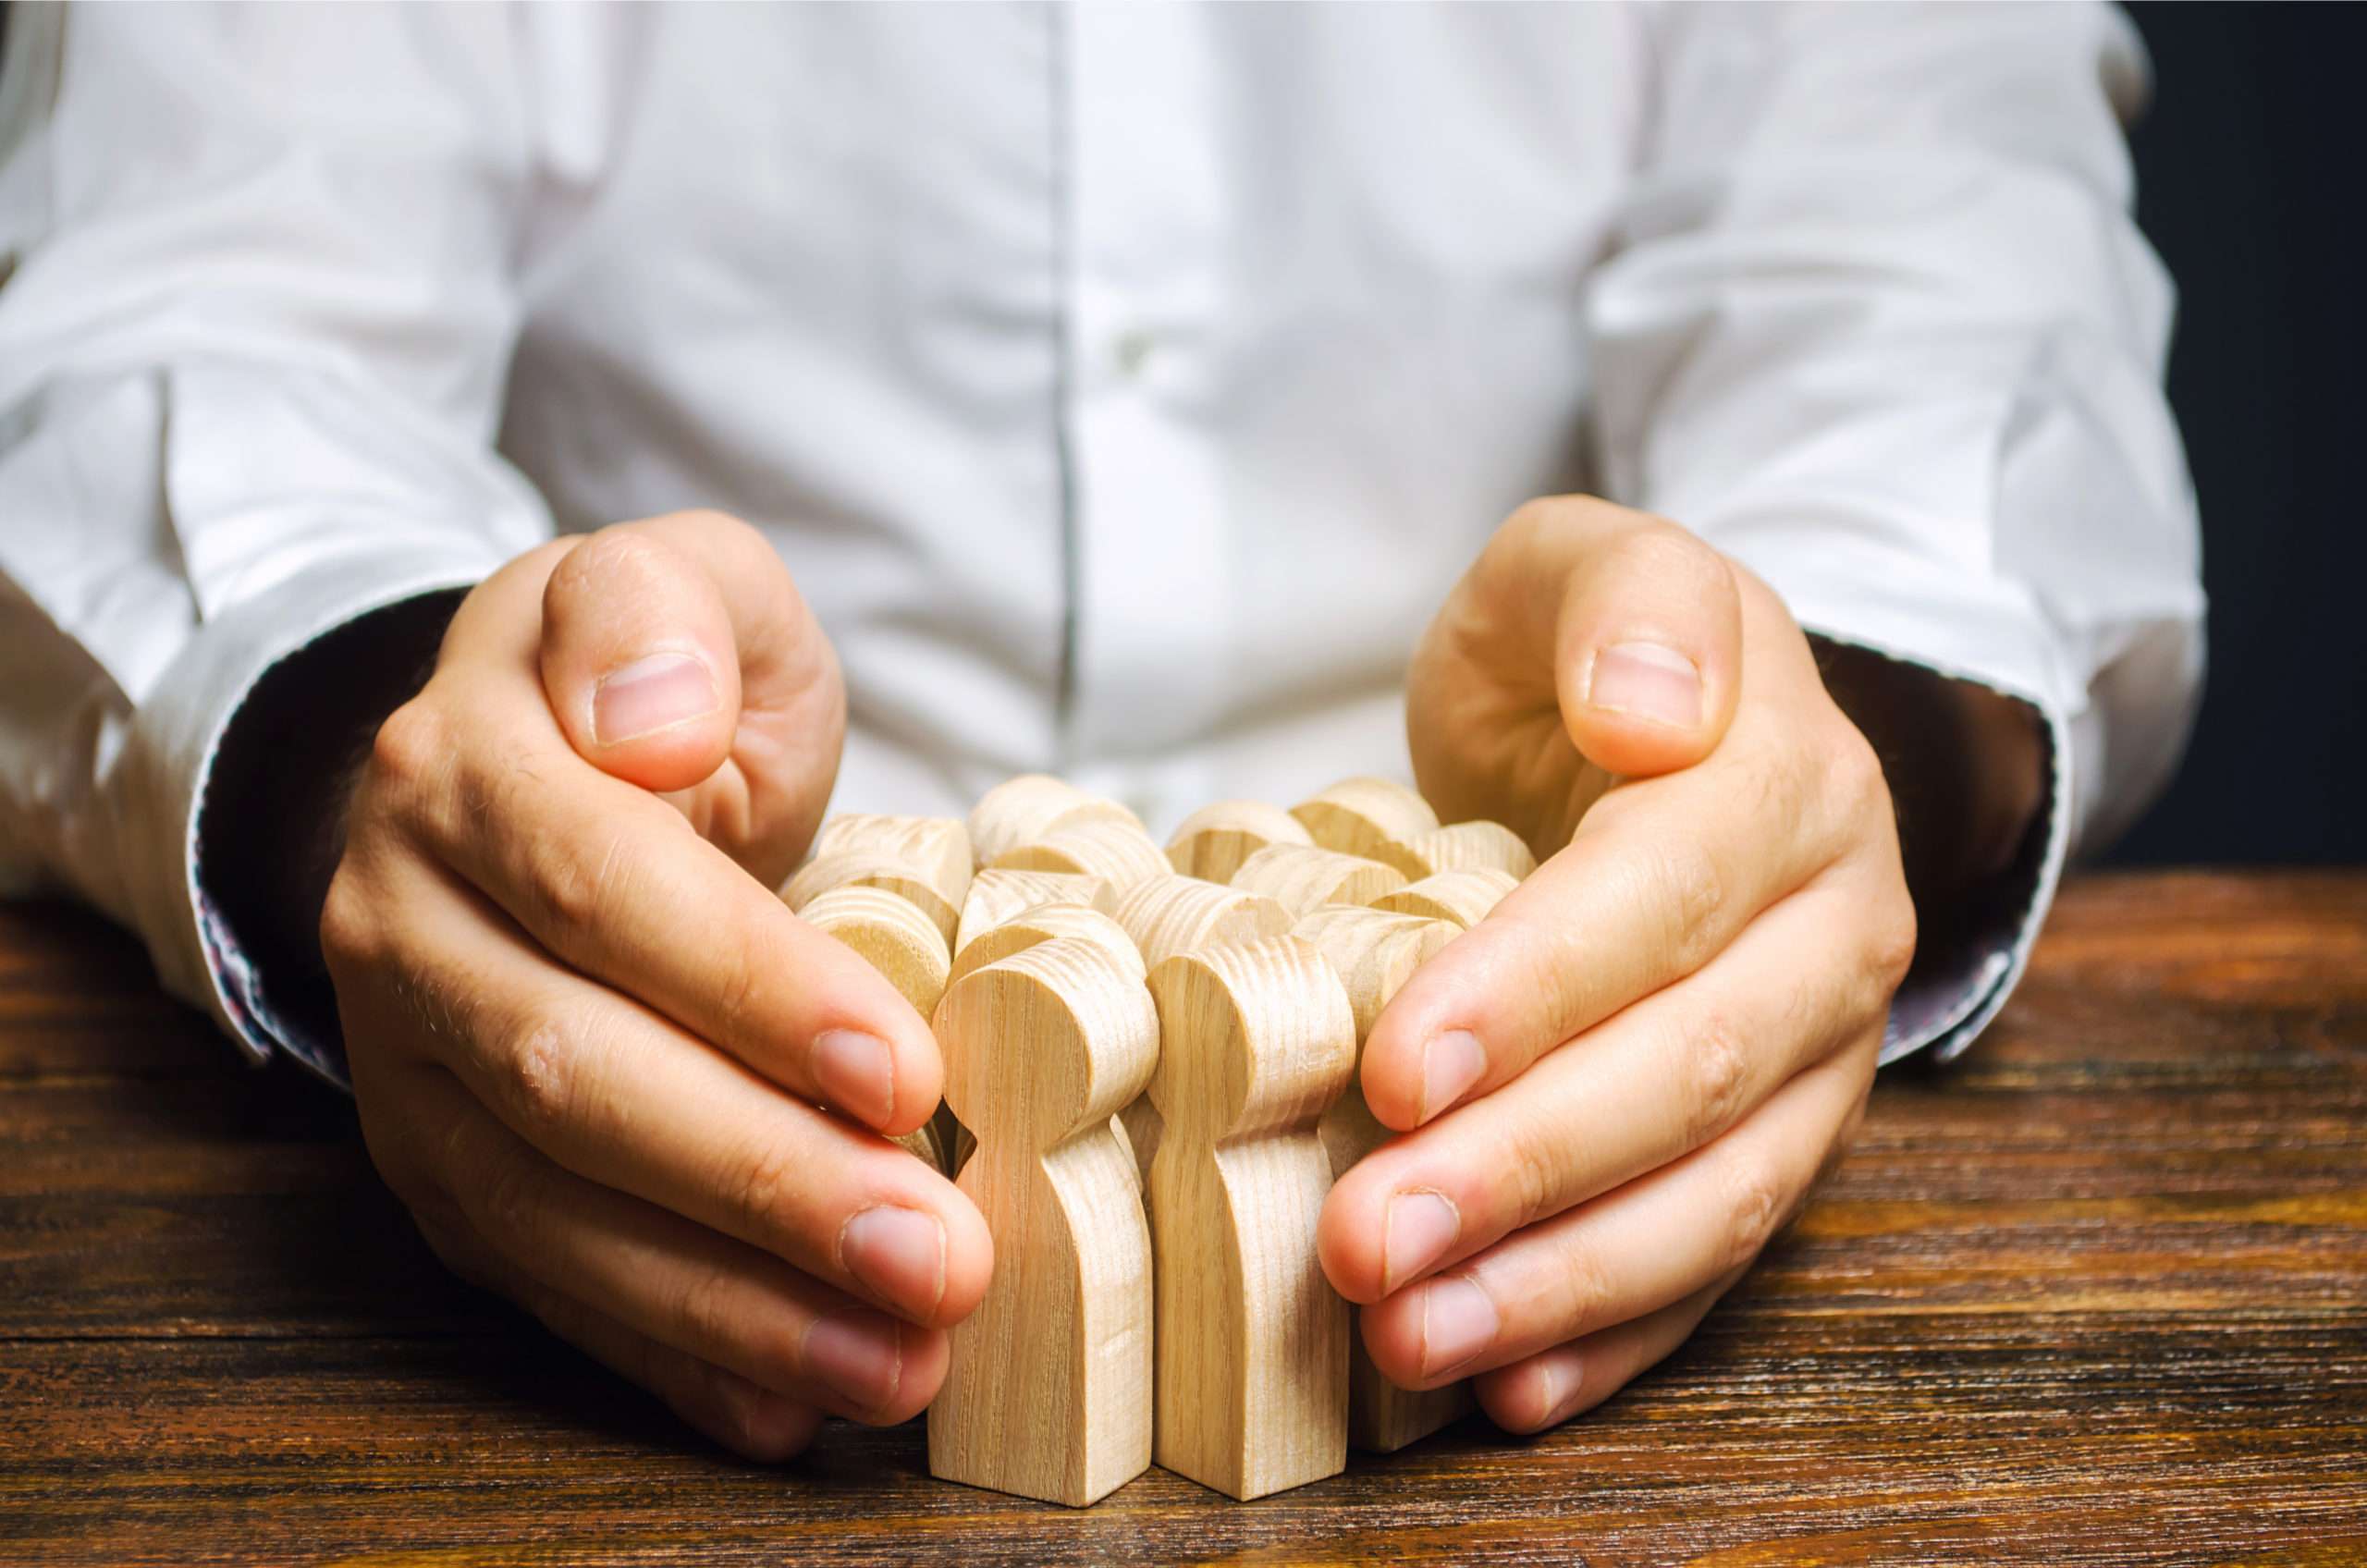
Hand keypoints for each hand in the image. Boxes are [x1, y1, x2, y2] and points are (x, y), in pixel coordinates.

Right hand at [322, 511, 991, 1458]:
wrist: (522, 760)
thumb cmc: (650, 681)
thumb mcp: (677, 583)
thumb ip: (665, 613)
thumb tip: (649, 720)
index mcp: (467, 768)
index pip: (605, 889)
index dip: (751, 989)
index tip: (903, 1071)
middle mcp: (404, 925)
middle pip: (575, 1076)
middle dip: (765, 1183)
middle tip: (938, 1257)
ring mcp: (404, 1064)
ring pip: (551, 1210)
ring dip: (731, 1304)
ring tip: (897, 1360)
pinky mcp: (437, 1164)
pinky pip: (538, 1280)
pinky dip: (664, 1353)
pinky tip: (784, 1406)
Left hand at [1318, 496, 1920, 1432]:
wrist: (1667, 725)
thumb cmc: (1590, 656)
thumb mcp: (1582, 564)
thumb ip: (1624, 597)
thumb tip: (1651, 708)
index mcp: (1784, 777)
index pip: (1667, 892)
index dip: (1538, 988)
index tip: (1401, 1067)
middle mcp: (1831, 927)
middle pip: (1693, 1068)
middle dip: (1527, 1168)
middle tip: (1365, 1241)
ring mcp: (1823, 1052)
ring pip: (1717, 1192)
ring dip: (1562, 1281)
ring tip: (1412, 1338)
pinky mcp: (1783, 1138)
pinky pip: (1719, 1257)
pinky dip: (1617, 1333)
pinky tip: (1508, 1387)